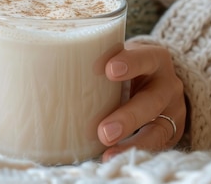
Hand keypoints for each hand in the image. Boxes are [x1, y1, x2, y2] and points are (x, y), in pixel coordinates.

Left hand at [97, 40, 185, 160]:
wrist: (158, 79)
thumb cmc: (125, 64)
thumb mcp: (118, 55)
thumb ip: (92, 57)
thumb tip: (38, 62)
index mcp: (154, 59)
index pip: (145, 58)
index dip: (129, 63)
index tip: (108, 70)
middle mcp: (167, 84)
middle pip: (151, 100)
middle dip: (127, 116)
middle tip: (104, 130)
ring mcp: (172, 111)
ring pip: (156, 129)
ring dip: (132, 142)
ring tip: (107, 151)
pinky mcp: (169, 132)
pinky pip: (155, 145)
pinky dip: (134, 151)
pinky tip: (113, 156)